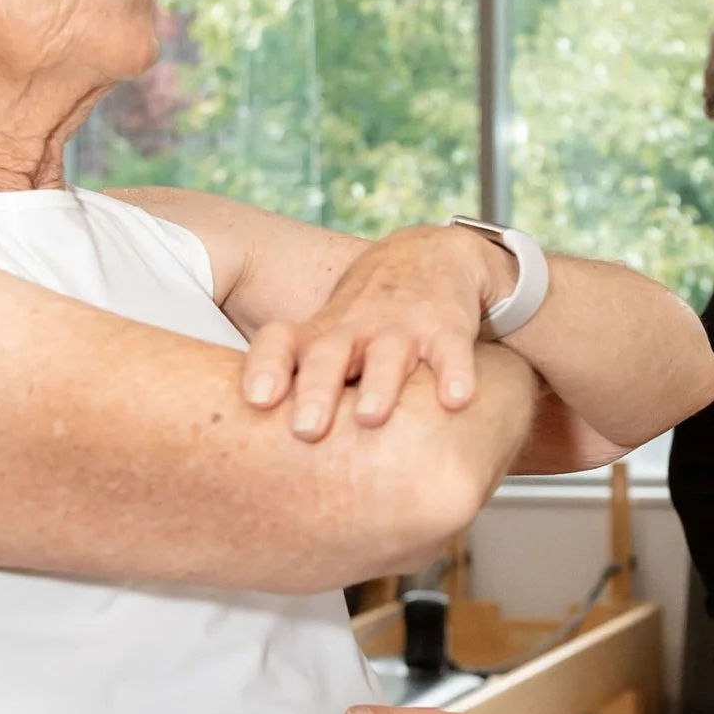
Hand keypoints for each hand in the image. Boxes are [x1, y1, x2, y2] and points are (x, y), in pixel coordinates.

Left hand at [240, 225, 509, 441]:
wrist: (430, 255)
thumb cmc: (365, 316)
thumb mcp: (327, 337)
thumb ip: (299, 383)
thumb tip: (257, 459)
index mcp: (320, 334)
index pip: (280, 342)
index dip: (266, 367)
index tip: (257, 399)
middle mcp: (355, 329)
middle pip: (329, 353)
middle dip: (317, 390)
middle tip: (306, 429)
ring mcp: (401, 328)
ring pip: (387, 354)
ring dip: (378, 384)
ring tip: (370, 416)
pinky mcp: (447, 329)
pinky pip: (451, 352)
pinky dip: (455, 375)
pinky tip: (456, 401)